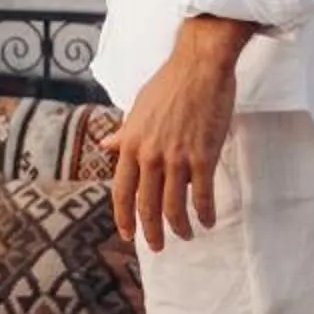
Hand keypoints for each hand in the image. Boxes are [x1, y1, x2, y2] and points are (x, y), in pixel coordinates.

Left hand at [109, 18, 250, 250]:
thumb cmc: (169, 84)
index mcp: (131, 144)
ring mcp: (176, 158)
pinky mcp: (203, 157)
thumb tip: (106, 144)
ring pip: (173, 206)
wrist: (199, 66)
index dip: (123, 216)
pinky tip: (207, 221)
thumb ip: (124, 132)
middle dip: (151, 232)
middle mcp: (149, 155)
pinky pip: (202, 196)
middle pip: (146, 205)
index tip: (127, 233)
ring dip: (179, 227)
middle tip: (157, 246)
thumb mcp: (138, 108)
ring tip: (185, 235)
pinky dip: (204, 213)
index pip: (121, 190)